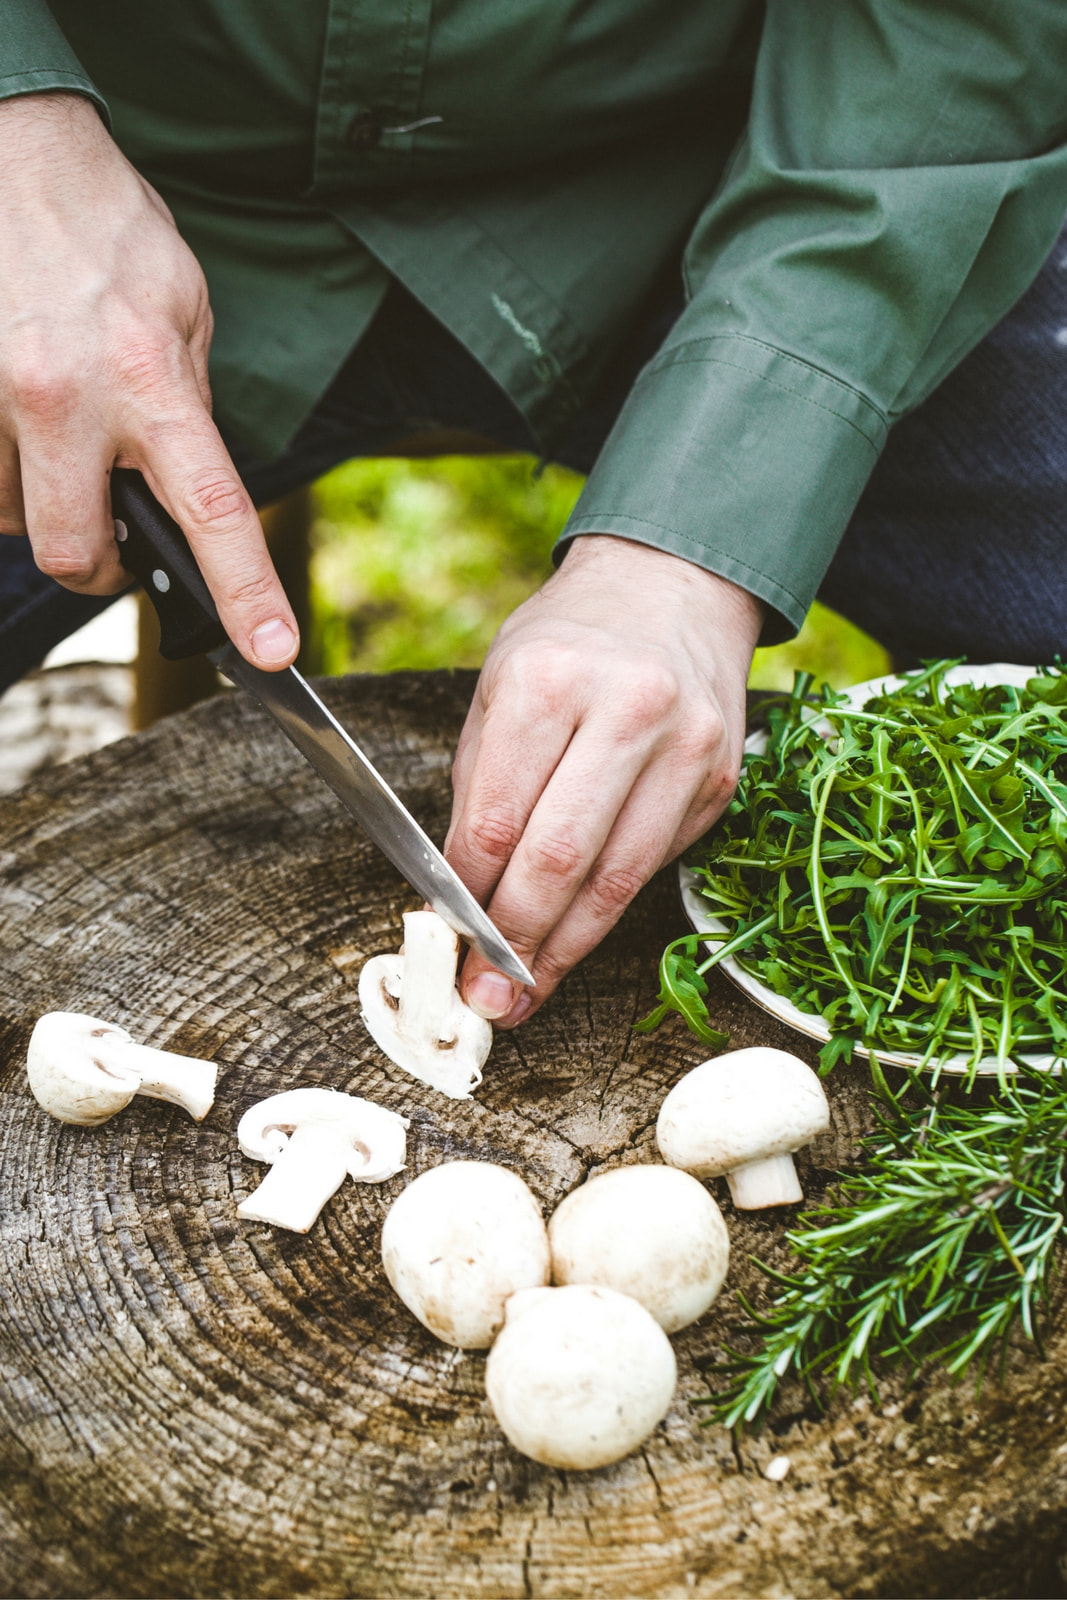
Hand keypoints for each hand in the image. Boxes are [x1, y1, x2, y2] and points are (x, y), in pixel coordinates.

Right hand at [0, 93, 296, 668]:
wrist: (11, 152)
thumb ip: (188, 404)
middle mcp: (66, 399)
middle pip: (74, 553)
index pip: (212, 508)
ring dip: (45, 498)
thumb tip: (189, 479)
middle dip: (98, 565)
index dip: (245, 590)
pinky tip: (22, 412)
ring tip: (62, 430)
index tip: (270, 650)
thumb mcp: (183, 311)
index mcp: (150, 380)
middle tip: (113, 538)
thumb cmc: (105, 229)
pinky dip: (7, 465)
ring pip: (15, 516)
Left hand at [447, 534, 763, 1025]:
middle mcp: (627, 709)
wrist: (671, 585)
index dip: (469, 895)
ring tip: (527, 990)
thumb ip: (479, 787)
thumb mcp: (498, 685)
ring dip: (569, 947)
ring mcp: (686, 746)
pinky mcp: (719, 778)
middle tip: (486, 994)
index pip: (497, 818)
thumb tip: (460, 892)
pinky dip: (611, 907)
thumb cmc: (569, 641)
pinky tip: (578, 935)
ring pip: (618, 878)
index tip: (449, 942)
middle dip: (516, 941)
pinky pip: (656, 864)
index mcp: (549, 680)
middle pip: (561, 859)